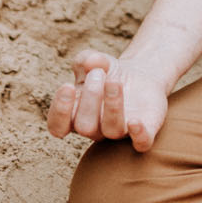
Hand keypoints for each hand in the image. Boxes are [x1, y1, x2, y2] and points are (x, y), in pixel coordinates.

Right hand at [45, 46, 169, 152]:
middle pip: (85, 126)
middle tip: (97, 74)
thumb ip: (86, 59)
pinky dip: (138, 135)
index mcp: (75, 115)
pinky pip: (141, 143)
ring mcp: (119, 131)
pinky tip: (135, 121)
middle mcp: (95, 128)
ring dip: (112, 106)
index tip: (67, 86)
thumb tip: (90, 62)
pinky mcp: (143, 132)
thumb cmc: (108, 72)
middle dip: (90, 98)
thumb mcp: (95, 61)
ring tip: (114, 81)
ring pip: (111, 130)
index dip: (60, 111)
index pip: (58, 125)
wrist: (140, 75)